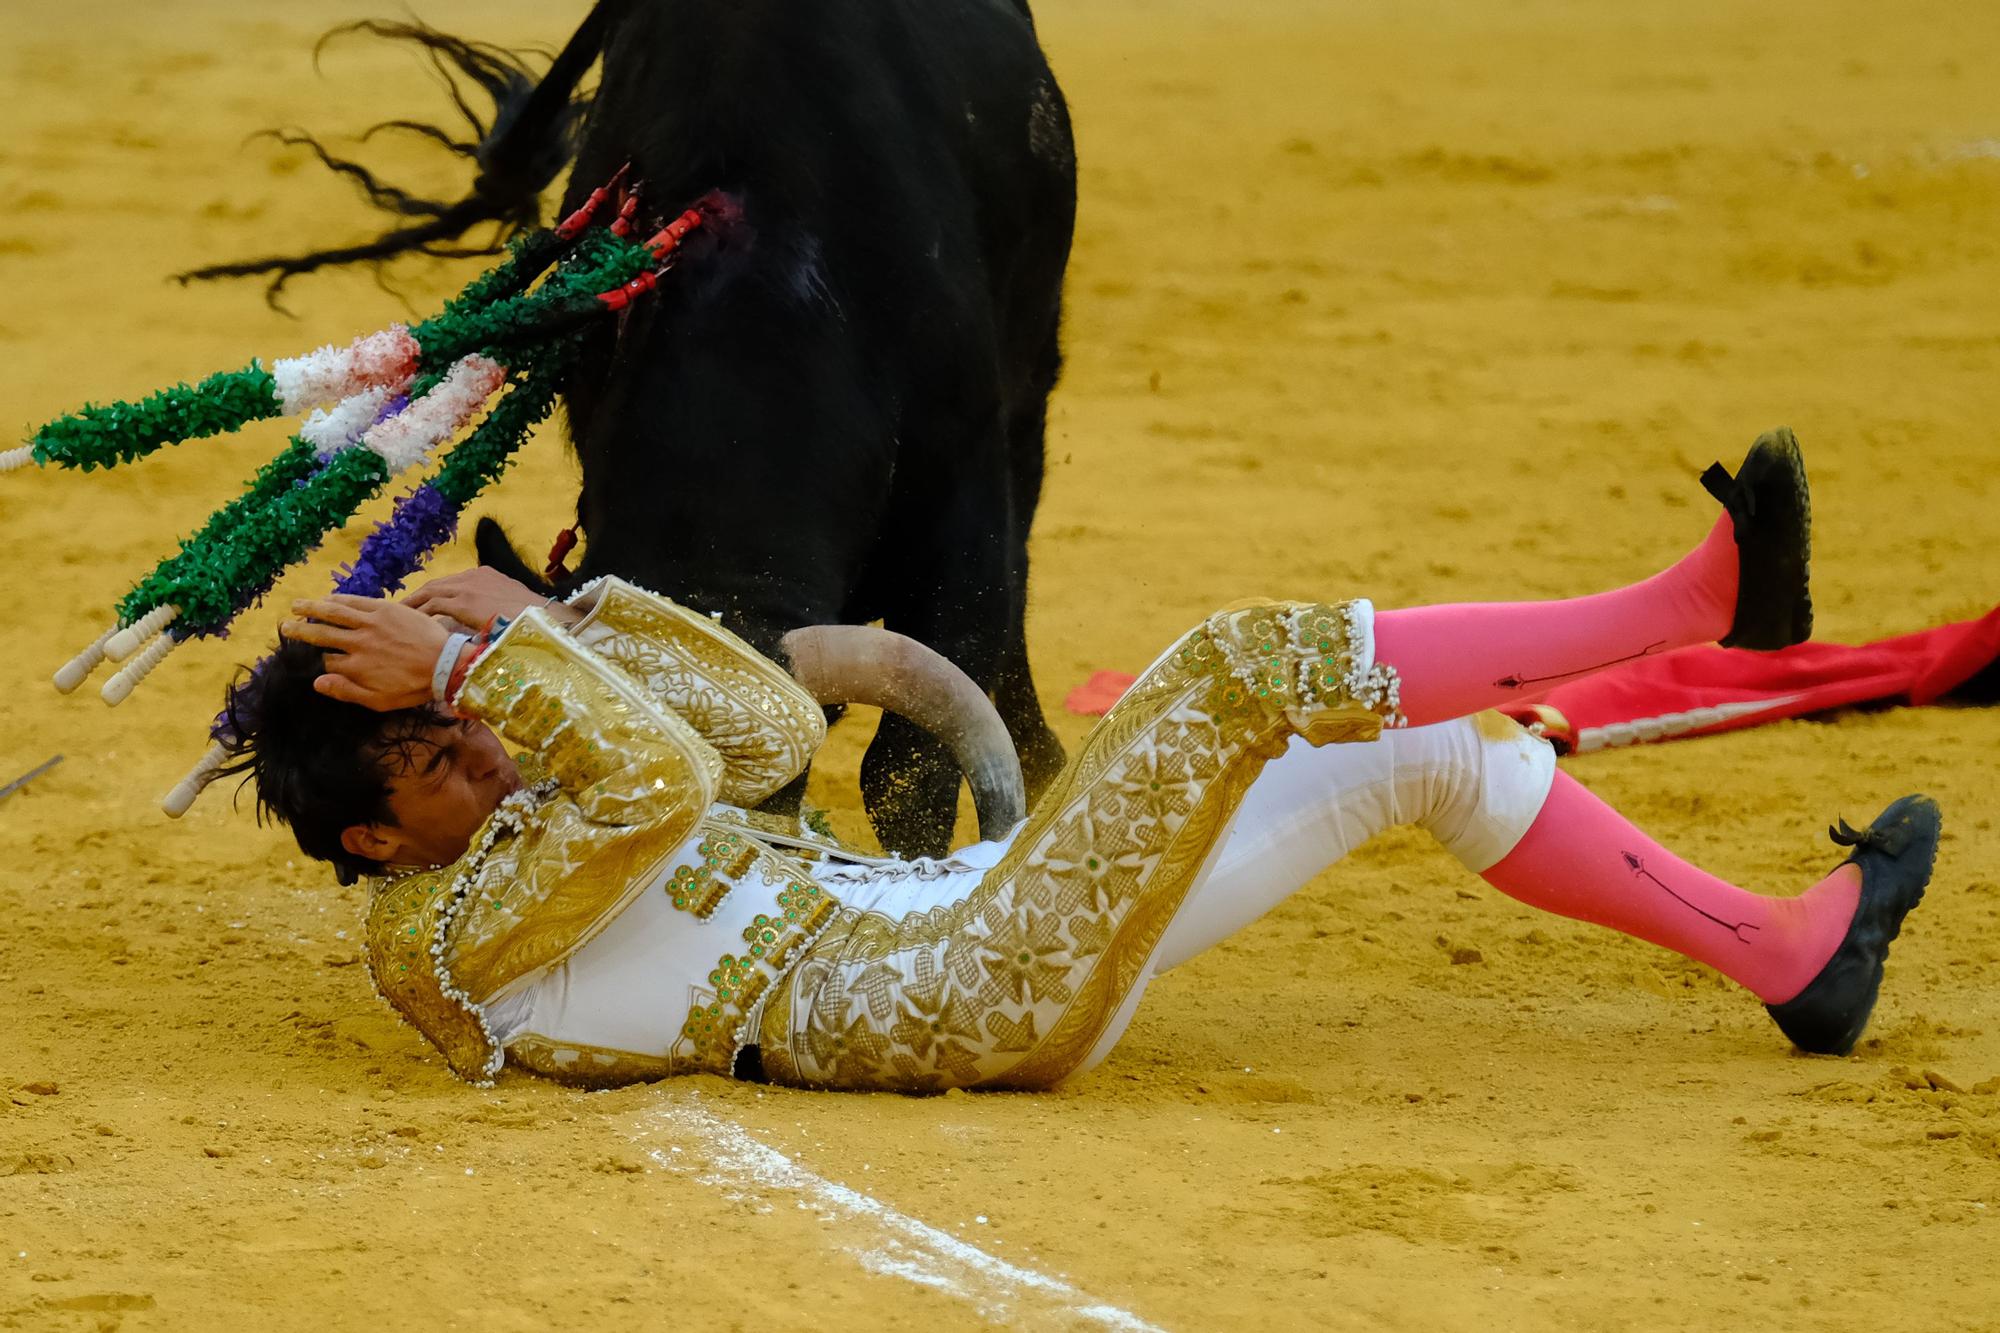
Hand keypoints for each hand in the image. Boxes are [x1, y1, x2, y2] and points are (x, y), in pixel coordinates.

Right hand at [283, 595, 452, 710]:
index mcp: (355, 667)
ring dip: (311, 608)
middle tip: (285, 626)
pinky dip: (338, 599)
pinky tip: (327, 598)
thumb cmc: (414, 687)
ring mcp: (370, 623)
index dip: (316, 660)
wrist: (446, 663)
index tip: (309, 657)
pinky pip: (355, 601)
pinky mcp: (384, 608)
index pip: (326, 661)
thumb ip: (347, 692)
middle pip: (320, 634)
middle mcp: (357, 643)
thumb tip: (316, 682)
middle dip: (300, 631)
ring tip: (295, 605)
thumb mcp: (380, 701)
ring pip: (332, 613)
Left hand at [404, 567, 580, 628]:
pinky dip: (420, 613)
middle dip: (419, 596)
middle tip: (403, 609)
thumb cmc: (534, 620)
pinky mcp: (463, 601)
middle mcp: (475, 576)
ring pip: (431, 592)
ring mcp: (468, 587)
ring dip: (414, 604)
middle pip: (438, 584)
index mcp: (487, 576)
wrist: (545, 619)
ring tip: (398, 616)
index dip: (437, 594)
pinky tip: (410, 623)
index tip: (424, 605)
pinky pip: (433, 605)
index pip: (453, 583)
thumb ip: (495, 610)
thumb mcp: (512, 608)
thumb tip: (487, 623)